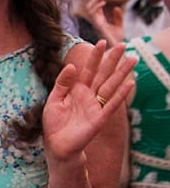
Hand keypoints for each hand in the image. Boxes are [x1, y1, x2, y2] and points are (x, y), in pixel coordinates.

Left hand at [42, 40, 135, 163]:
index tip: (101, 42)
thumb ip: (63, 83)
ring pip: (111, 85)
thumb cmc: (54, 123)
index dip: (95, 57)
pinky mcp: (100, 118)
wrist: (57, 145)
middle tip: (122, 44)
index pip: (88, 69)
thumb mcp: (54, 100)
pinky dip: (121, 93)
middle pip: (103, 74)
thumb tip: (72, 66)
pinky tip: (130, 83)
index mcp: (77, 90)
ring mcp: (96, 106)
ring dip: (122, 73)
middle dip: (112, 60)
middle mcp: (89, 95)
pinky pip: (112, 104)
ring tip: (132, 59)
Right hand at [83, 0, 125, 47]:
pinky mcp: (98, 25)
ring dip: (96, 0)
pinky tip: (104, 2)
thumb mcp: (119, 26)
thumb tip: (116, 8)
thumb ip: (117, 17)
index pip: (95, 8)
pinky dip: (96, 6)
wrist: (118, 49)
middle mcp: (95, 22)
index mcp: (99, 22)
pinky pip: (92, 13)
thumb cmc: (117, 41)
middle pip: (90, 6)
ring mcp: (95, 23)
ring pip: (89, 8)